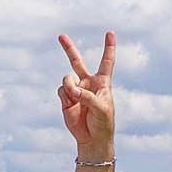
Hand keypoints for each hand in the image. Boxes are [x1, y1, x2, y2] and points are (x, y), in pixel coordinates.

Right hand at [58, 30, 117, 158]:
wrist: (91, 138)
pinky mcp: (66, 99)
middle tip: (61, 35)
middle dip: (68, 48)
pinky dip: (65, 96)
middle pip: (76, 61)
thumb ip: (87, 97)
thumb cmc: (103, 123)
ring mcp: (76, 90)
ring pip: (66, 78)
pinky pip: (61, 90)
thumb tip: (72, 90)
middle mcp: (88, 83)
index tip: (110, 32)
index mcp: (102, 82)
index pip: (107, 61)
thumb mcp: (101, 108)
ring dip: (70, 86)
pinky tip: (69, 104)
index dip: (109, 46)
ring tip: (75, 97)